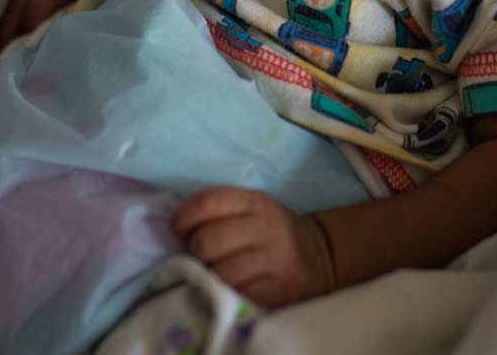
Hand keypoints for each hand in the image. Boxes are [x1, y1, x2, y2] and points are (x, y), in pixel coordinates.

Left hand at [172, 187, 336, 307]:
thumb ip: (219, 211)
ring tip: (219, 273)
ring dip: (212, 277)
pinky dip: (229, 293)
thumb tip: (176, 229)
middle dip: (197, 252)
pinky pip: (237, 295)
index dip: (184, 217)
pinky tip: (234, 287)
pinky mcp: (279, 289)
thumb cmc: (270, 232)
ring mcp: (274, 259)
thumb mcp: (252, 208)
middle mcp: (266, 228)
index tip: (178, 229)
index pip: (208, 202)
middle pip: (208, 241)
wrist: (320, 254)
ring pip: (220, 273)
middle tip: (203, 256)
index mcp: (255, 202)